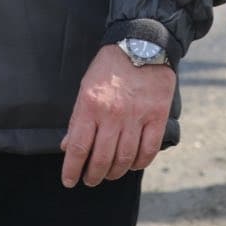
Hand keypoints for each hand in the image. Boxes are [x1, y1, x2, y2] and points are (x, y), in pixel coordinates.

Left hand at [60, 44, 175, 187]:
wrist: (141, 44)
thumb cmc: (109, 68)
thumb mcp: (85, 88)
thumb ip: (77, 118)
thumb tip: (68, 147)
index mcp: (90, 106)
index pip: (78, 148)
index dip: (72, 170)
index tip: (69, 181)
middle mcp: (112, 114)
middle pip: (102, 159)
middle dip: (93, 176)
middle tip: (90, 180)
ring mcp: (136, 116)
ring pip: (125, 159)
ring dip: (115, 172)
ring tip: (109, 174)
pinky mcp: (157, 116)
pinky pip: (148, 150)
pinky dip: (139, 163)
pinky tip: (132, 164)